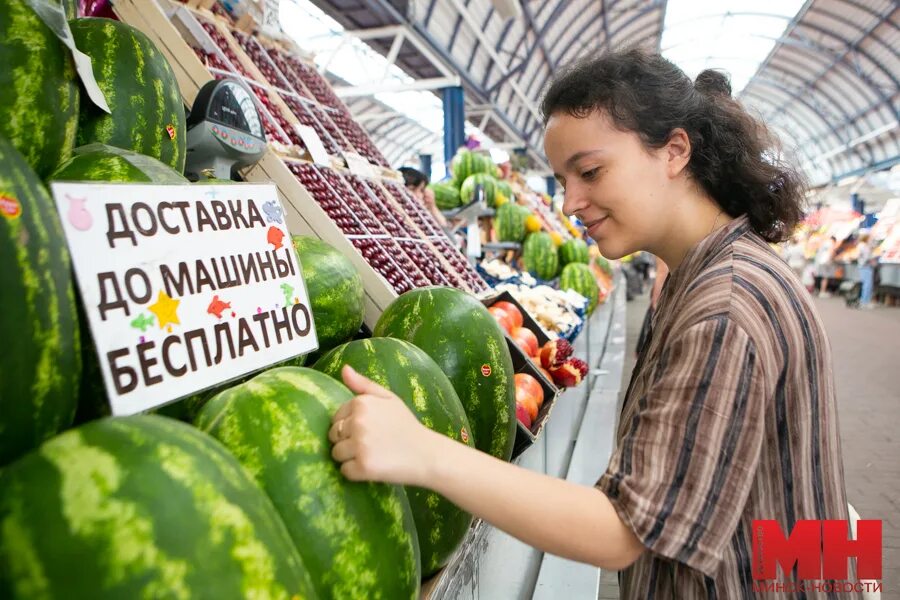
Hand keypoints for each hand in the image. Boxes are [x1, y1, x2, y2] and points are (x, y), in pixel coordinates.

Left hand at [328, 365, 439, 485]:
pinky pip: (345, 471)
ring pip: (336, 454)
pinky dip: (356, 472)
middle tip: (370, 443)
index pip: (336, 418)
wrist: (427, 453)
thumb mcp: (388, 398)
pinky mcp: (362, 466)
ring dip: (349, 458)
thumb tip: (344, 369)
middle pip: (333, 436)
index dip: (348, 426)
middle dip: (347, 441)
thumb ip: (364, 384)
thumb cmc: (405, 425)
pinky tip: (373, 466)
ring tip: (372, 454)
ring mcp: (359, 445)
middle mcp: (358, 422)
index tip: (368, 430)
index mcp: (361, 403)